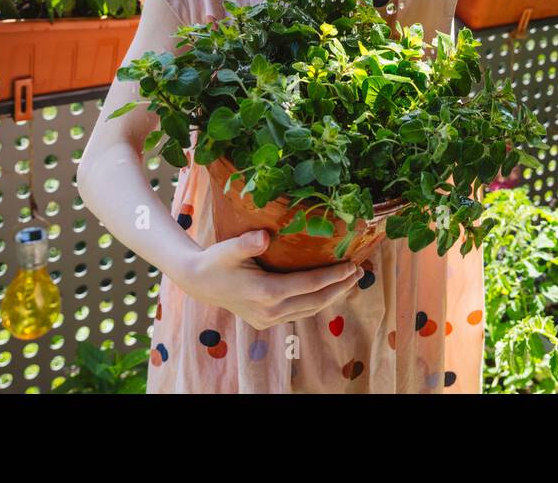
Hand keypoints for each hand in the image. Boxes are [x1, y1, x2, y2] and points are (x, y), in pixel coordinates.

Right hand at [175, 229, 364, 329]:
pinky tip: (327, 291)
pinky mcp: (265, 322)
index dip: (334, 276)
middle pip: (315, 301)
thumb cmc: (215, 260)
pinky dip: (316, 302)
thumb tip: (263, 236)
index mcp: (266, 292)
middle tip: (359, 271)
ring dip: (332, 296)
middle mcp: (270, 311)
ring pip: (310, 310)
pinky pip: (299, 313)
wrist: (198, 283)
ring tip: (350, 281)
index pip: (310, 285)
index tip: (352, 265)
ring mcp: (268, 319)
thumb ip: (246, 242)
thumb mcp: (228, 248)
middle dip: (340, 287)